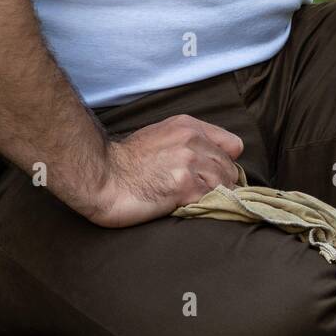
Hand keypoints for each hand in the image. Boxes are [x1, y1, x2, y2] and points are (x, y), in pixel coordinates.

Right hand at [78, 114, 244, 227]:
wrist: (102, 176)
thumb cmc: (126, 162)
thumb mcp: (160, 136)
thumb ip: (188, 142)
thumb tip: (213, 160)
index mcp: (189, 126)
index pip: (233, 145)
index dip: (226, 163)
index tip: (215, 176)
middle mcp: (193, 141)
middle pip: (231, 169)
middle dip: (221, 184)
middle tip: (202, 195)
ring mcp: (191, 163)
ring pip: (226, 186)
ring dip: (214, 198)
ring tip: (195, 203)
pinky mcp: (186, 186)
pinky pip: (213, 200)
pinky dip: (206, 208)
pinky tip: (189, 208)